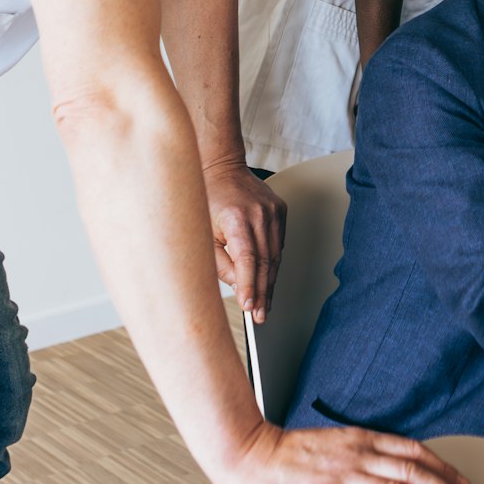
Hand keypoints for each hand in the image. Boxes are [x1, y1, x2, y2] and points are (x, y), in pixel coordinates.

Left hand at [203, 162, 285, 322]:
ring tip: (265, 304)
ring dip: (270, 281)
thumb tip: (238, 288)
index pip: (248, 259)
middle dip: (263, 292)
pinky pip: (279, 243)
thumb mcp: (203, 235)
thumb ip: (220, 263)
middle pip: (266, 261)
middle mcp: (260, 214)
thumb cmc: (206, 200)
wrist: (221, 169)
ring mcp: (274, 211)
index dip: (250, 286)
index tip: (250, 307)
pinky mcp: (280, 210)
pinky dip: (273, 262)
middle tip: (260, 315)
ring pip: (276, 255)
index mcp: (237, 219)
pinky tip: (267, 277)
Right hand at [217, 423, 478, 483]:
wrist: (247, 455)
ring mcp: (340, 477)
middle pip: (412, 473)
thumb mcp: (335, 444)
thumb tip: (394, 465)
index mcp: (361, 441)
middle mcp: (356, 456)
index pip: (413, 452)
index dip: (443, 468)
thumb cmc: (287, 455)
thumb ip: (364, 453)